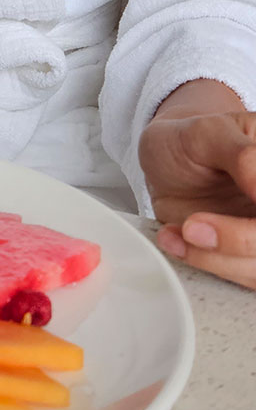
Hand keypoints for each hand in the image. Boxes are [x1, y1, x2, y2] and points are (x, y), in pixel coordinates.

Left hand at [139, 80, 255, 288]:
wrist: (166, 158)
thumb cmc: (190, 141)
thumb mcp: (211, 133)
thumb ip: (244, 156)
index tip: (244, 203)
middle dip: (239, 241)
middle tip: (194, 226)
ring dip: (217, 257)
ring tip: (180, 230)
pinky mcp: (243, 256)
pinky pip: (238, 277)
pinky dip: (205, 263)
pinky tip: (176, 240)